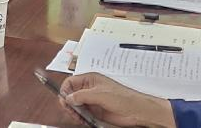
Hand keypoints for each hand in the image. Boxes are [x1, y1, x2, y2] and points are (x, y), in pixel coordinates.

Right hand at [58, 73, 175, 127]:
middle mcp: (90, 89)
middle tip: (70, 110)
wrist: (136, 111)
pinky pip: (83, 114)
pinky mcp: (96, 111)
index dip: (65, 90)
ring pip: (76, 105)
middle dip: (69, 103)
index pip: (71, 82)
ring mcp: (93, 101)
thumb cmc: (124, 98)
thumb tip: (68, 97)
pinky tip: (82, 120)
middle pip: (71, 94)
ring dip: (74, 112)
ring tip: (77, 116)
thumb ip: (82, 95)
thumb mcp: (100, 94)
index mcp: (91, 79)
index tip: (64, 99)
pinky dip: (80, 118)